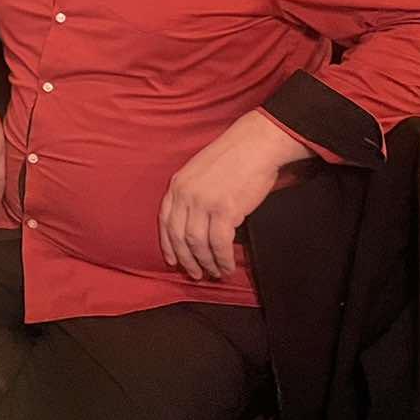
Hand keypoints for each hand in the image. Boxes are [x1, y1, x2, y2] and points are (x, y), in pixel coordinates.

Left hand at [157, 110, 308, 280]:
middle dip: (187, 259)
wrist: (255, 145)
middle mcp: (185, 194)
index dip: (168, 244)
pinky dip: (222, 259)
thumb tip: (194, 221)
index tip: (172, 260)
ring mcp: (203, 202)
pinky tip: (228, 266)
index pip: (165, 220)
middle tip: (196, 274)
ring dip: (206, 263)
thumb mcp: (199, 171)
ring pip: (198, 243)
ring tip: (216, 273)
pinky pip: (219, 243)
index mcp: (177, 184)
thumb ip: (192, 193)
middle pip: (179, 236)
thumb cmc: (233, 157)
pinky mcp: (224, 210)